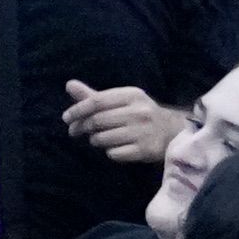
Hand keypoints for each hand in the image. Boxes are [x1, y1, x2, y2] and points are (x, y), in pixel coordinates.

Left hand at [59, 79, 181, 166]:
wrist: (172, 131)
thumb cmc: (138, 113)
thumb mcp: (120, 101)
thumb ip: (94, 96)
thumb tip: (69, 84)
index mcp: (132, 95)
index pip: (96, 101)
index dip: (77, 110)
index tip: (66, 118)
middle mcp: (139, 112)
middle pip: (97, 121)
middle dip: (80, 127)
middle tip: (74, 131)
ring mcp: (144, 132)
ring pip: (103, 139)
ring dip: (94, 140)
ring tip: (98, 138)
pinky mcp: (145, 150)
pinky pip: (114, 154)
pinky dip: (109, 152)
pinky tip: (115, 148)